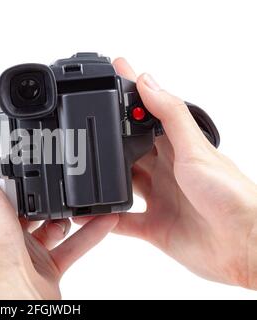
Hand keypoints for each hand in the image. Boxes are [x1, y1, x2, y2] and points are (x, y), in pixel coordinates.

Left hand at [0, 126, 117, 298]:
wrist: (14, 293)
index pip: (2, 181)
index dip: (15, 164)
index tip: (31, 146)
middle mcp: (8, 229)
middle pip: (31, 203)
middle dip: (47, 188)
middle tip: (67, 169)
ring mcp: (29, 248)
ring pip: (55, 224)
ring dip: (72, 210)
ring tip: (88, 193)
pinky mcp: (49, 264)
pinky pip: (75, 244)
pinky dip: (93, 232)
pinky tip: (107, 218)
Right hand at [106, 58, 256, 288]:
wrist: (244, 245)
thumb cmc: (231, 195)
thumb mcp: (195, 149)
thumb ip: (170, 116)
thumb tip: (147, 82)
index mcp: (178, 148)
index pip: (147, 117)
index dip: (128, 99)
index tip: (109, 77)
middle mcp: (165, 171)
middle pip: (129, 152)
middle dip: (108, 142)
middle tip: (83, 128)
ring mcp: (158, 199)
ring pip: (122, 185)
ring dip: (104, 179)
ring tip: (81, 169)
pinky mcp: (152, 227)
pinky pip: (122, 221)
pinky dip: (105, 217)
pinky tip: (89, 213)